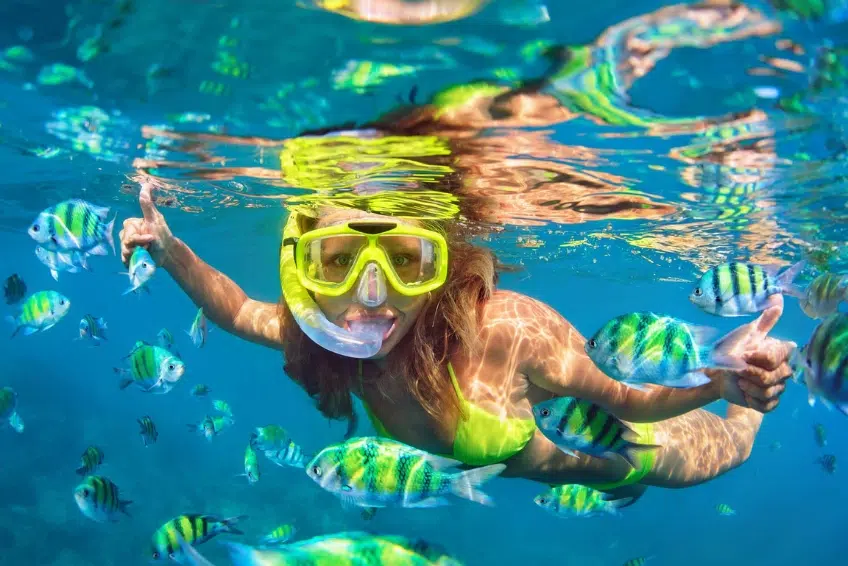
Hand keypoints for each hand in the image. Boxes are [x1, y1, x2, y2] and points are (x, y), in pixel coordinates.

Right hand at [118, 180, 175, 266]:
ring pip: (124, 253)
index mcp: (131, 225)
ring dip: (136, 255)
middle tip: (149, 246)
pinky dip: (132, 263)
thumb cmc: (163, 234)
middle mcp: (127, 235)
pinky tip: (141, 261)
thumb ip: (147, 204)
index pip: (127, 232)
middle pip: (124, 243)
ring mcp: (127, 246)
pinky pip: (125, 261)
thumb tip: (146, 184)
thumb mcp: (155, 218)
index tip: (150, 238)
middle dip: (137, 247)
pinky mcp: (130, 258)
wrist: (167, 252)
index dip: (137, 238)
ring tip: (146, 254)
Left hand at [707, 295, 795, 412]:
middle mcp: (784, 371)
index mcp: (780, 353)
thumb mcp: (746, 333)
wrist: (716, 372)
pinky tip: (742, 392)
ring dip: (749, 386)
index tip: (744, 354)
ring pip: (770, 392)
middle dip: (751, 373)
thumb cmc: (731, 349)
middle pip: (774, 377)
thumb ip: (765, 320)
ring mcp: (778, 388)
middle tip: (736, 370)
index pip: (777, 357)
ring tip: (738, 380)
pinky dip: (752, 400)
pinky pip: (767, 406)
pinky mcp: (769, 403)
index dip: (759, 358)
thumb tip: (778, 297)